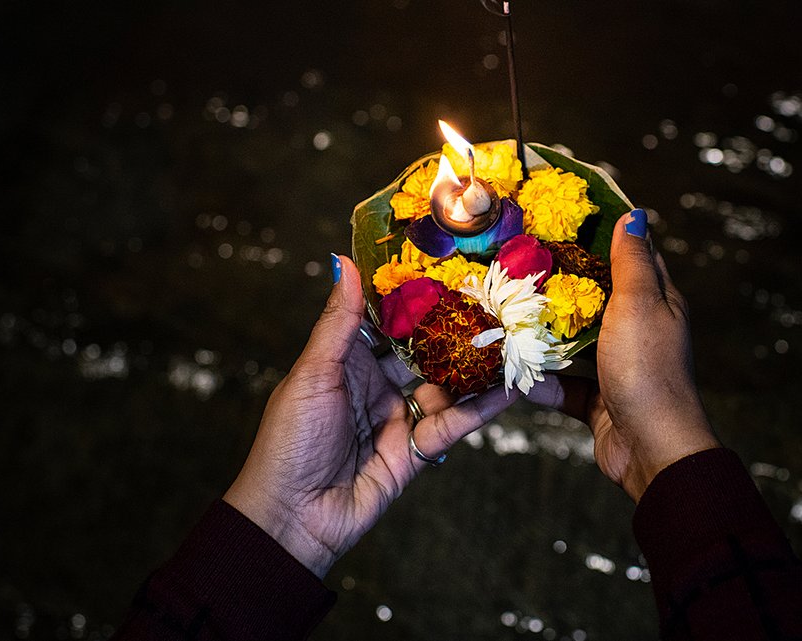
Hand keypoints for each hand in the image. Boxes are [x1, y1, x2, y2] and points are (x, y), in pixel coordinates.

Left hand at [224, 256, 518, 576]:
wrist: (292, 517)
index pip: (385, 320)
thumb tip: (345, 261)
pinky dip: (481, 407)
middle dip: (453, 329)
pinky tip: (509, 387)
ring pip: (444, 385)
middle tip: (494, 299)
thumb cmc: (289, 441)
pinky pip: (454, 423)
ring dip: (474, 366)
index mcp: (345, 360)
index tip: (446, 264)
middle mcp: (374, 384)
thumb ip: (340, 322)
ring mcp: (397, 417)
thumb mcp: (313, 374)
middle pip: (422, 350)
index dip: (413, 296)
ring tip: (512, 338)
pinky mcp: (416, 450)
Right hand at [531, 210, 718, 501]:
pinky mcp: (597, 400)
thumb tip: (636, 214)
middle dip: (562, 285)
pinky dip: (542, 383)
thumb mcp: (638, 304)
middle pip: (596, 300)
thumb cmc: (647, 369)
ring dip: (545, 334)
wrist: (649, 448)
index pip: (633, 258)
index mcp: (656, 303)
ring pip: (574, 342)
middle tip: (520, 264)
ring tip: (505, 314)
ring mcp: (616, 367)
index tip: (565, 219)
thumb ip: (631, 262)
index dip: (605, 236)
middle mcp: (637, 332)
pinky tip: (512, 374)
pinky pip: (563, 385)